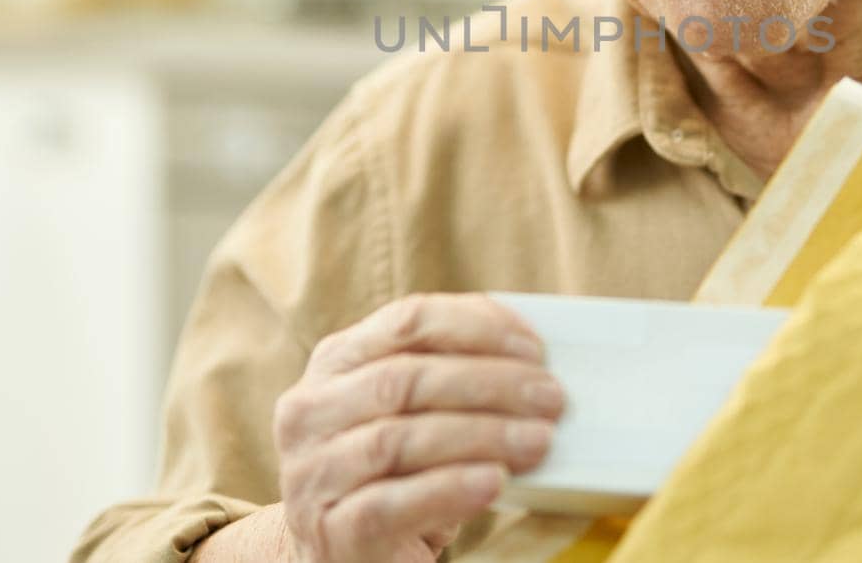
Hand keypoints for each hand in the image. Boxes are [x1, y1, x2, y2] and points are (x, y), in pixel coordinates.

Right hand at [273, 292, 565, 561]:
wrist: (341, 554)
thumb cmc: (392, 473)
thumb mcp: (410, 415)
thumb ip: (449, 382)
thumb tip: (534, 368)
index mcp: (335, 362)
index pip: (408, 321)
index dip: (477, 327)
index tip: (535, 349)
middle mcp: (310, 410)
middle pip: (406, 378)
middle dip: (490, 383)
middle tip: (551, 399)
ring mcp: (311, 472)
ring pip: (400, 438)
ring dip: (482, 434)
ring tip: (538, 441)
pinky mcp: (328, 531)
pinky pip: (390, 504)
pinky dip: (449, 489)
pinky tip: (493, 482)